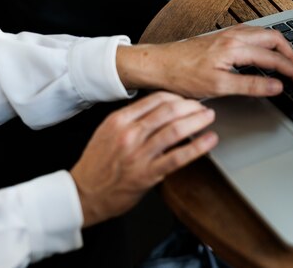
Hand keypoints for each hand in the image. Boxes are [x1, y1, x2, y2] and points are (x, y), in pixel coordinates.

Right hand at [70, 92, 217, 227]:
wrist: (83, 194)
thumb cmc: (97, 164)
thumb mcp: (107, 132)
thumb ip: (131, 119)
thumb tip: (157, 109)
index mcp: (119, 120)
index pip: (156, 99)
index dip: (178, 97)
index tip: (187, 100)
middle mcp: (129, 134)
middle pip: (169, 111)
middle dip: (191, 107)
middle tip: (204, 108)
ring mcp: (138, 154)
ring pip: (175, 130)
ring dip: (197, 121)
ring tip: (209, 118)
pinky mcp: (147, 174)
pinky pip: (178, 157)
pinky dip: (198, 147)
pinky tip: (209, 141)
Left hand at [116, 25, 292, 97]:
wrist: (158, 65)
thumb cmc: (182, 75)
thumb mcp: (218, 86)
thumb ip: (250, 85)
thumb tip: (276, 86)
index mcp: (236, 47)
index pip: (274, 58)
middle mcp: (234, 36)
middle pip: (274, 38)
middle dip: (291, 54)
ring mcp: (228, 34)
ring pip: (264, 34)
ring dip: (279, 46)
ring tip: (286, 61)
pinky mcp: (222, 36)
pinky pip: (252, 34)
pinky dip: (265, 43)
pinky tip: (263, 53)